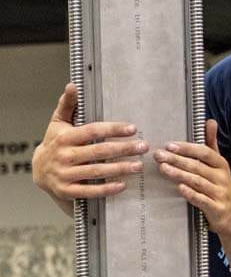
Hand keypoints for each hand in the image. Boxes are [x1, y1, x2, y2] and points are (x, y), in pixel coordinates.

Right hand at [32, 83, 147, 204]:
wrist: (40, 171)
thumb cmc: (55, 144)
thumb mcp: (58, 123)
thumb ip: (67, 105)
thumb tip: (73, 85)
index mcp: (64, 137)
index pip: (92, 131)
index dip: (113, 129)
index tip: (132, 129)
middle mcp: (64, 155)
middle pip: (98, 151)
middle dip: (123, 149)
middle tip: (143, 147)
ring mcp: (65, 174)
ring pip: (96, 171)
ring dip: (120, 169)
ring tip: (138, 166)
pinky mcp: (67, 191)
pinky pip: (90, 191)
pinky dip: (107, 189)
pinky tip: (123, 185)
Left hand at [155, 120, 230, 236]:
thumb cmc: (220, 188)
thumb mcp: (219, 165)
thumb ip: (212, 144)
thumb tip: (210, 121)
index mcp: (221, 165)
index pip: (205, 152)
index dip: (187, 148)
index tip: (169, 145)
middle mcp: (222, 178)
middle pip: (198, 166)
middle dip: (177, 160)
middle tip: (158, 156)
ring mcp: (220, 194)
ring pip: (198, 182)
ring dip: (180, 174)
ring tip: (163, 169)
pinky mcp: (217, 208)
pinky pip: (203, 200)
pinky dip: (191, 194)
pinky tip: (180, 188)